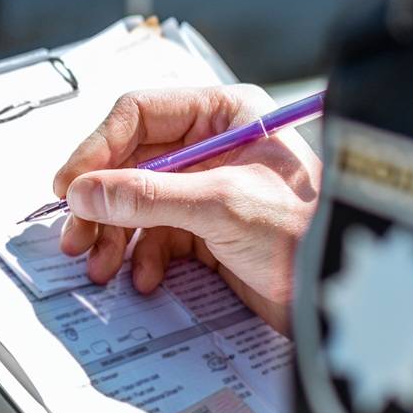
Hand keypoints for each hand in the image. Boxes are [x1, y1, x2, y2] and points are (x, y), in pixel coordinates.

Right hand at [52, 85, 320, 335]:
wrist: (342, 297)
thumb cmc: (305, 233)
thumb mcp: (220, 206)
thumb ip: (147, 196)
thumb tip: (84, 193)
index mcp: (224, 114)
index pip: (138, 115)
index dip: (97, 150)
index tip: (70, 188)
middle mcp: (213, 145)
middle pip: (129, 162)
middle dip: (102, 203)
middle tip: (76, 237)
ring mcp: (208, 188)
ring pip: (137, 202)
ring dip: (114, 235)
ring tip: (101, 266)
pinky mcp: (209, 229)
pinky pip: (156, 235)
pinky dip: (142, 257)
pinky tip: (143, 278)